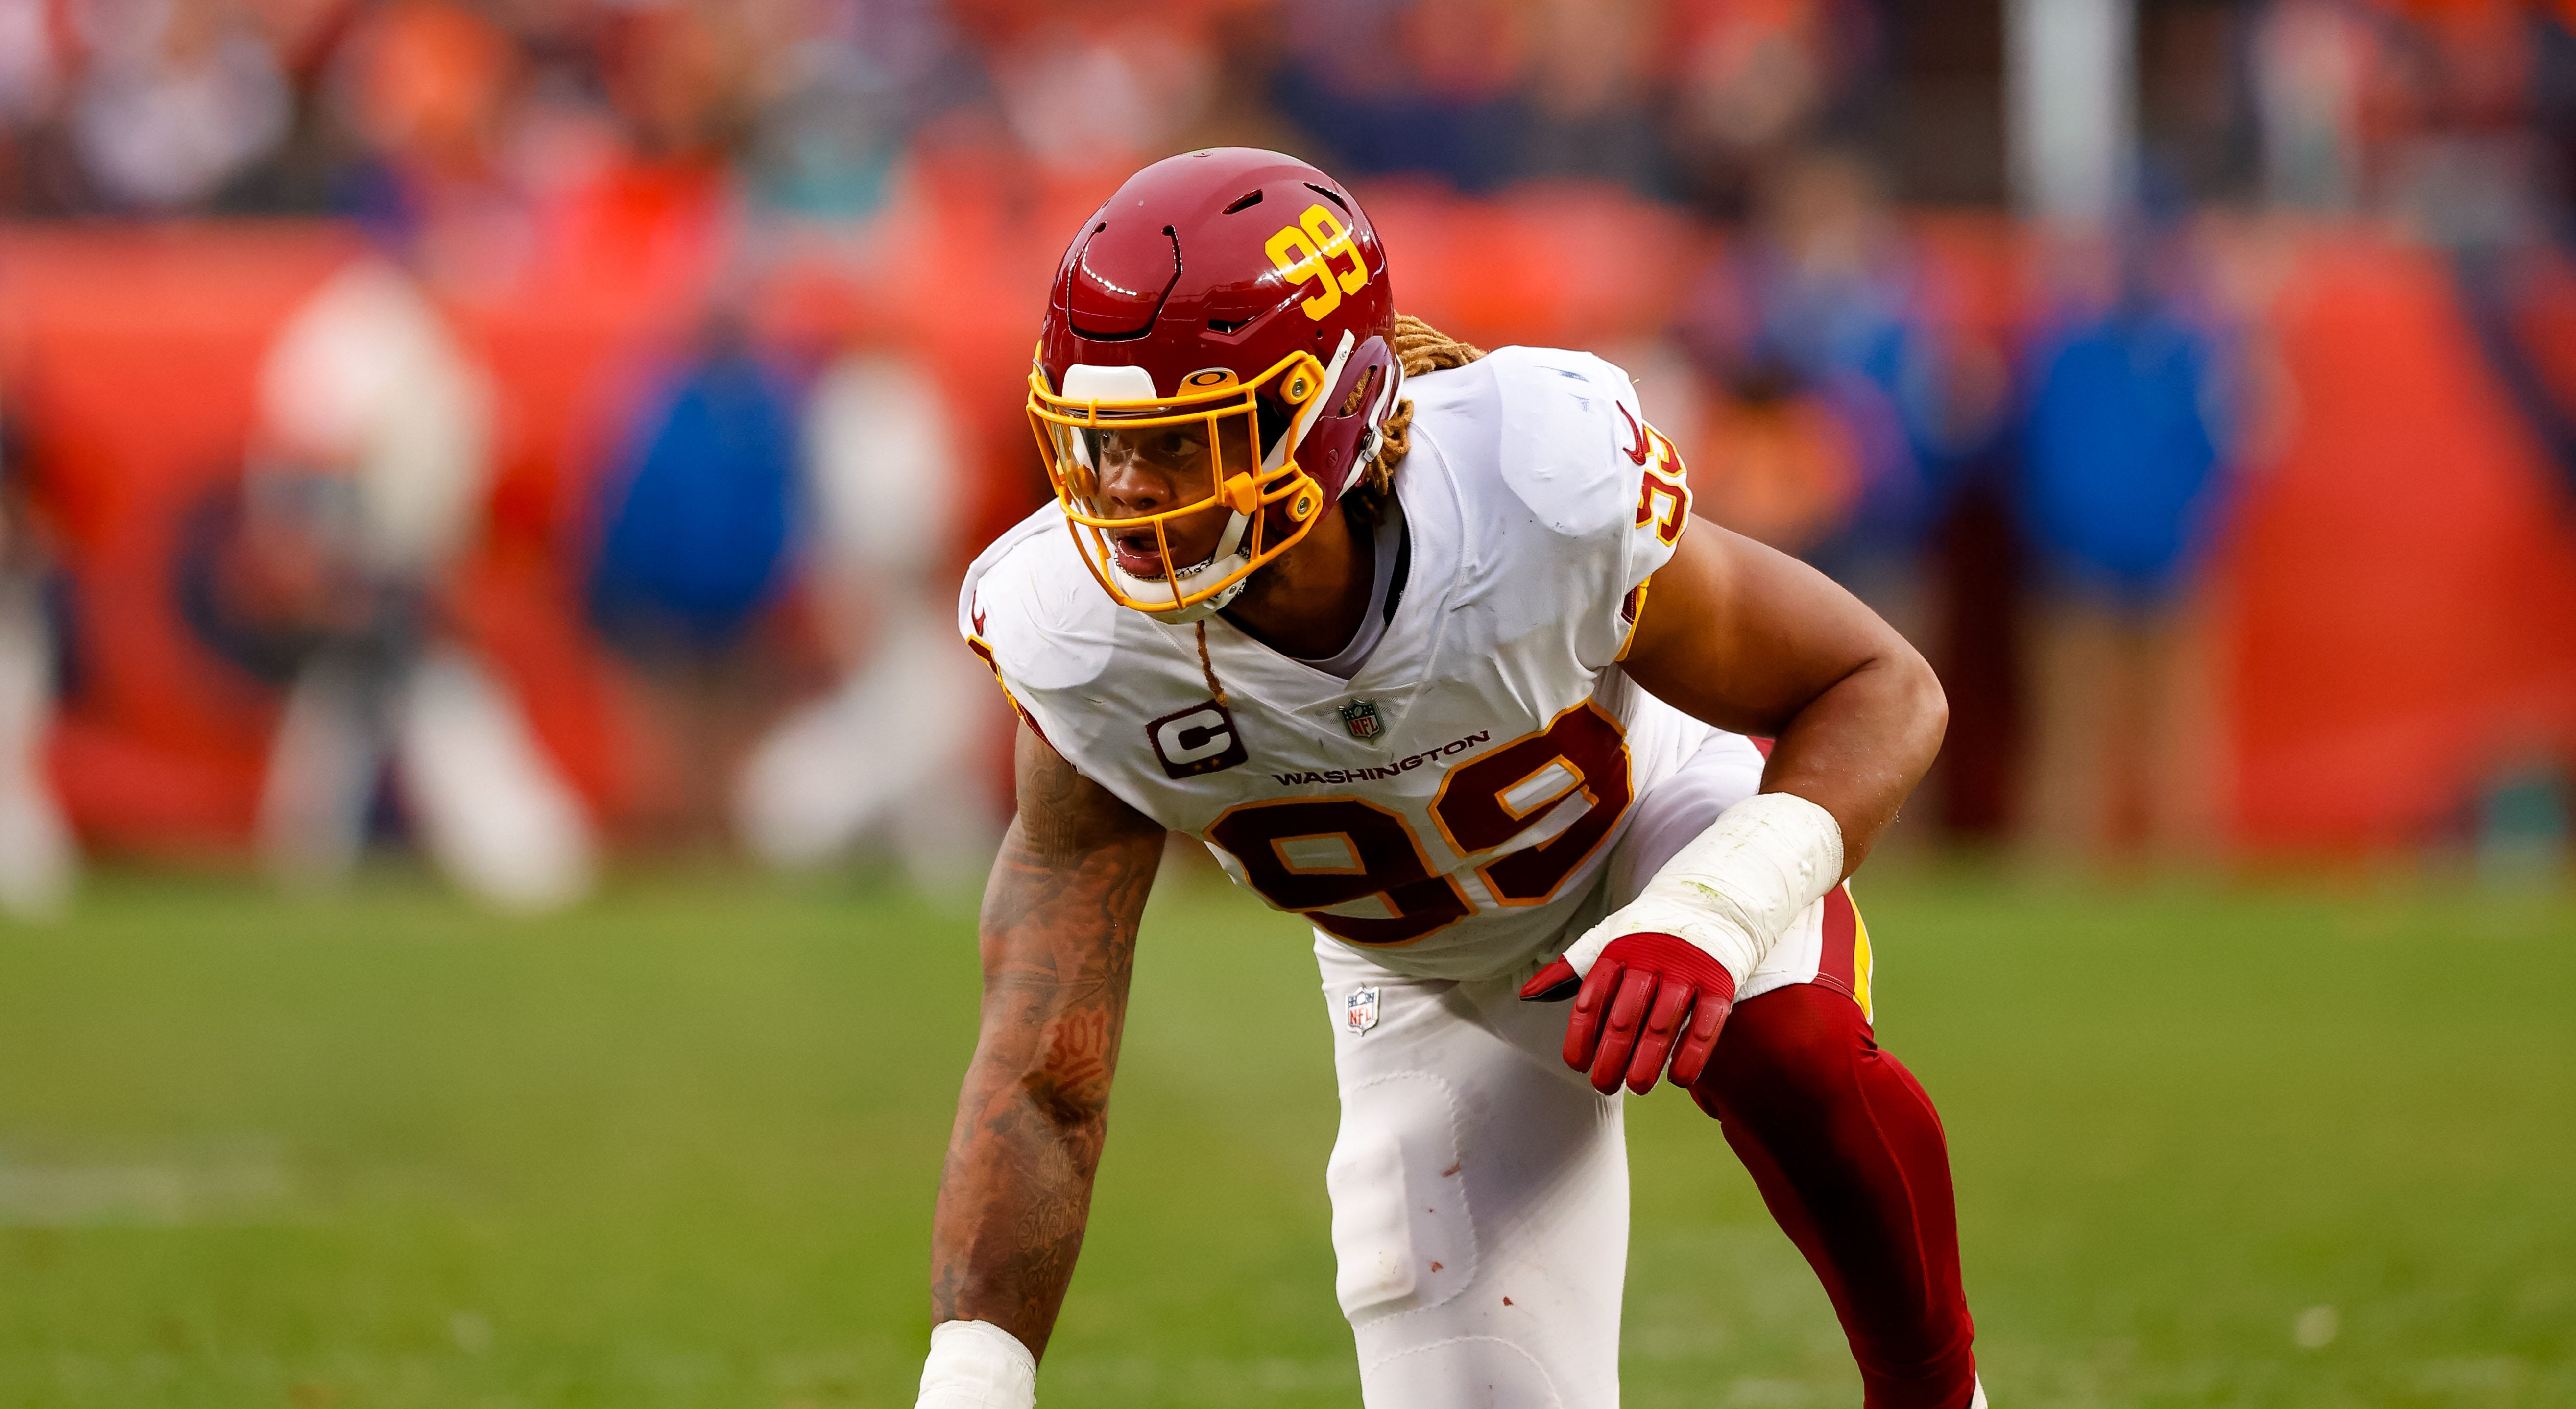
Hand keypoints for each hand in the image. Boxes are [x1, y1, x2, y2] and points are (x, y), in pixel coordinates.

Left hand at [1521, 932, 1736, 1094]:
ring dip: (1648, 1061)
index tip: (1577, 1065)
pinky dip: (1692, 1055)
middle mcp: (1650, 960)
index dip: (1580, 1036)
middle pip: (1625, 1018)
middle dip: (1611, 1057)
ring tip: (1637, 1087)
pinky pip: (1705, 1025)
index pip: (1591, 999)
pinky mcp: (1719, 982)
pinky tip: (1679, 1078)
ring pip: (1662, 1025)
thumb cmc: (1648, 933)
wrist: (1711, 905)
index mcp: (1617, 952)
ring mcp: (1686, 971)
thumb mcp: (1606, 940)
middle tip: (1604, 1086)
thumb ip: (1569, 969)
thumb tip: (1527, 994)